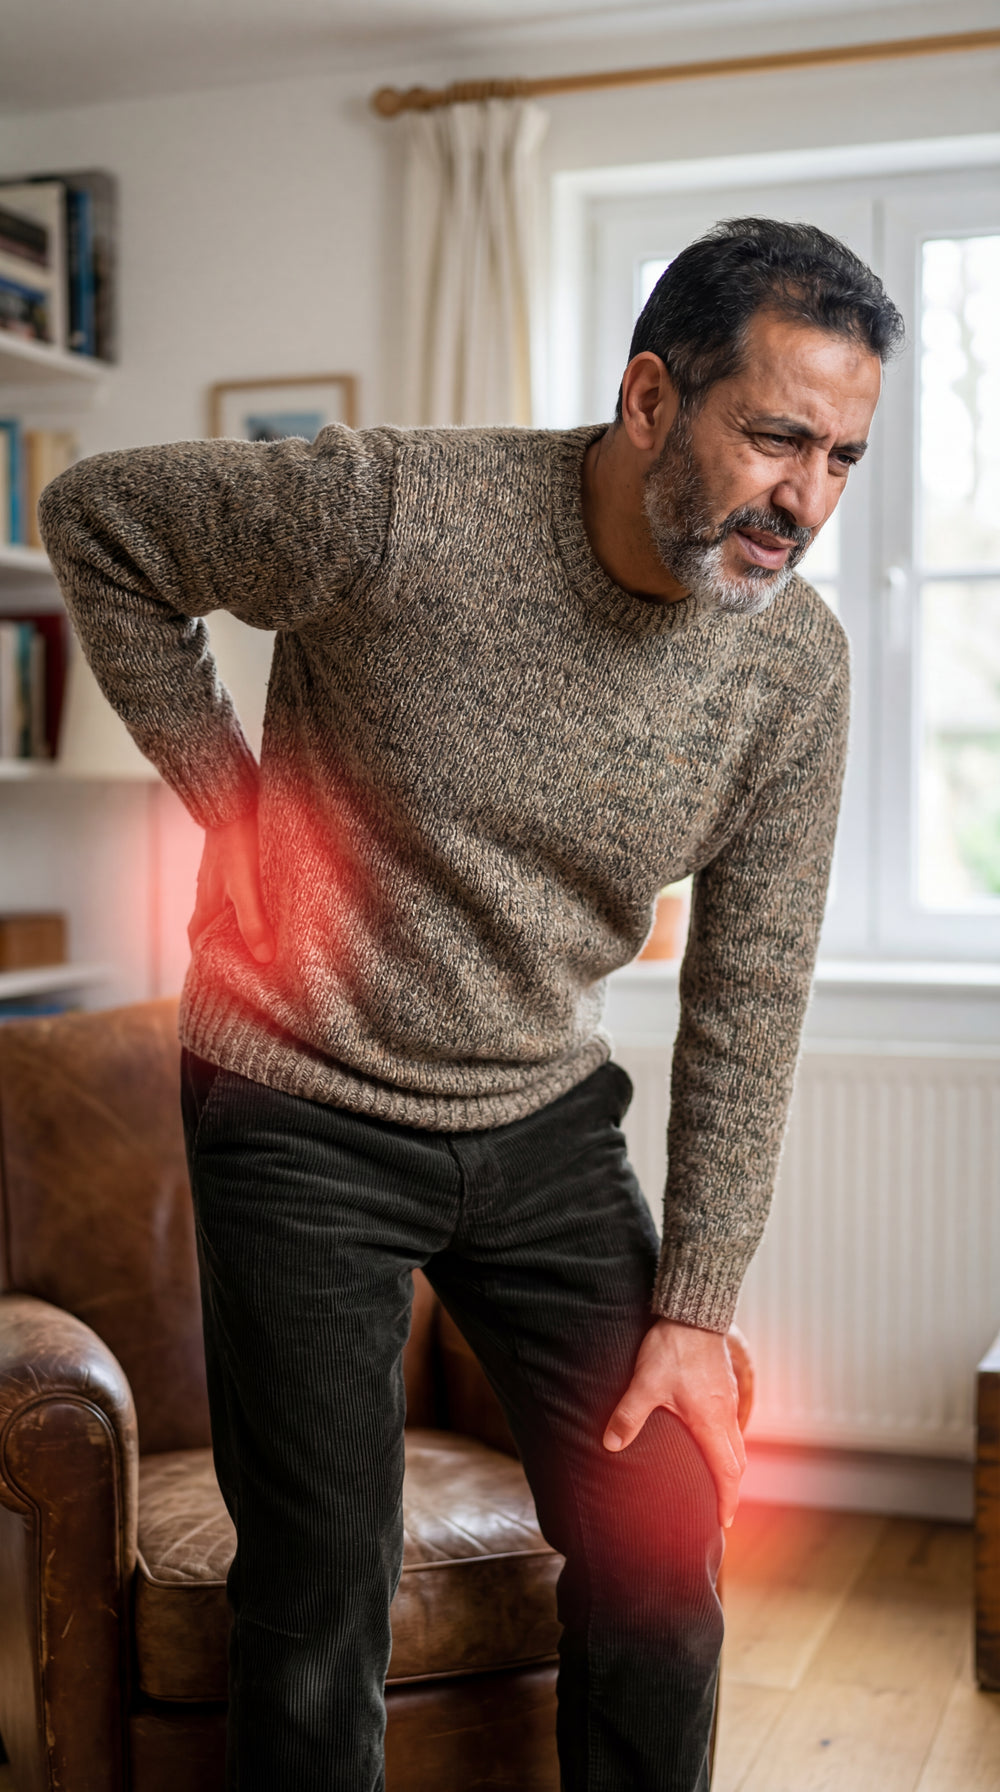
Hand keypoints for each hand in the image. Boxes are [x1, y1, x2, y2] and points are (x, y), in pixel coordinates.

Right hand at [188, 811, 275, 963]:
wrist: (233, 797)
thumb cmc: (237, 843)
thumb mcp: (245, 887)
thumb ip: (252, 922)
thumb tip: (263, 958)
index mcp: (206, 903)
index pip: (196, 939)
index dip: (203, 960)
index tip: (217, 977)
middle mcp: (210, 891)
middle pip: (212, 926)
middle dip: (224, 946)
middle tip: (246, 963)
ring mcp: (222, 875)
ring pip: (227, 908)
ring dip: (240, 924)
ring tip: (263, 938)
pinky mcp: (235, 861)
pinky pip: (239, 890)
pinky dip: (250, 903)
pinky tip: (268, 902)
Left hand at [602, 1316, 745, 1527]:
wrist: (693, 1311)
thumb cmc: (673, 1348)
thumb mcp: (645, 1384)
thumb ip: (629, 1416)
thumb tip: (610, 1446)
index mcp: (711, 1422)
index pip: (727, 1472)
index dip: (727, 1500)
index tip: (724, 1522)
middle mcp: (725, 1414)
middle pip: (737, 1461)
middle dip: (731, 1487)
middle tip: (720, 1507)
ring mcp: (728, 1398)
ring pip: (736, 1441)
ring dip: (730, 1465)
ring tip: (715, 1479)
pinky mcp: (724, 1384)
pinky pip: (731, 1423)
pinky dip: (726, 1442)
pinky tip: (709, 1438)